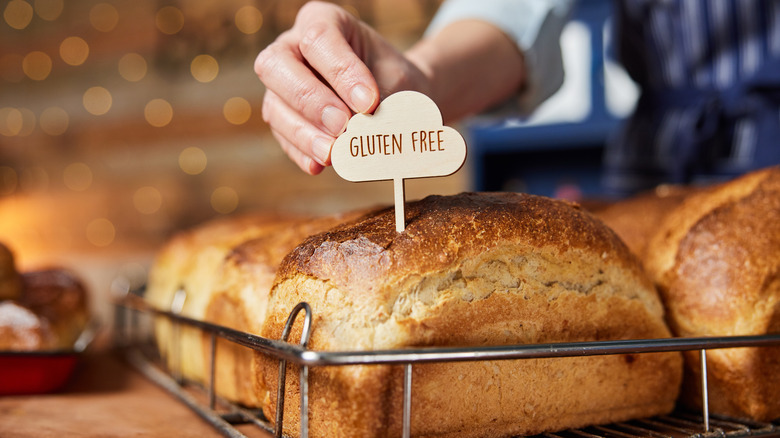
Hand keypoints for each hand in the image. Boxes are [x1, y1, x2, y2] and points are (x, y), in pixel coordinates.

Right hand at [255, 1, 429, 174]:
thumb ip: (380, 100)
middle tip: (342, 125)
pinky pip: (282, 136)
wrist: (397, 99)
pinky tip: (318, 165)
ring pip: (274, 105)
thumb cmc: (394, 81)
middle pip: (277, 65)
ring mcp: (281, 85)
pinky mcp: (282, 118)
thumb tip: (363, 130)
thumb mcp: (397, 81)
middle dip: (310, 100)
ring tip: (332, 153)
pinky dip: (300, 152)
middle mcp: (292, 47)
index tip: (369, 102)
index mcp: (322, 21)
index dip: (341, 72)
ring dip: (303, 133)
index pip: (319, 39)